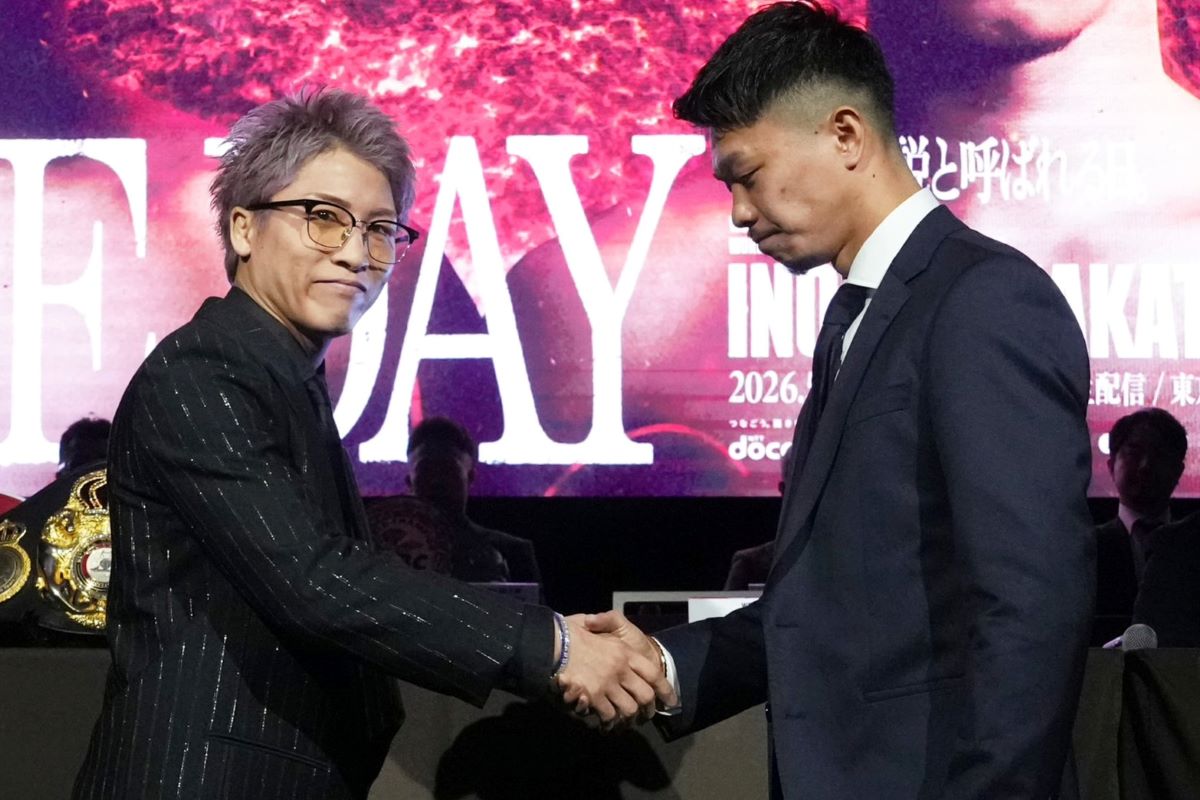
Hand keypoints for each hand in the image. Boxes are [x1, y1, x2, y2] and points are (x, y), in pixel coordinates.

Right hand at [554, 615, 669, 729]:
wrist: (553, 642)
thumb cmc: (570, 631)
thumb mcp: (592, 622)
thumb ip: (604, 624)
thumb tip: (602, 625)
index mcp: (623, 651)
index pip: (652, 673)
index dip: (664, 689)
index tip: (670, 701)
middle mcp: (620, 668)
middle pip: (645, 695)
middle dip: (647, 709)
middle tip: (644, 715)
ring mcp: (608, 683)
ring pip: (629, 709)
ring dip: (627, 718)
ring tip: (623, 721)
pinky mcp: (594, 696)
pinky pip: (608, 715)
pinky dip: (608, 722)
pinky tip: (605, 724)